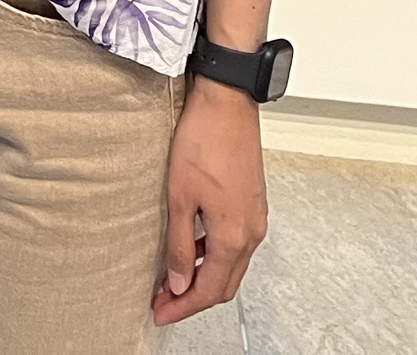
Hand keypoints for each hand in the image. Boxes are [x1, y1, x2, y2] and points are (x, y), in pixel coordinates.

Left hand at [152, 74, 268, 325]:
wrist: (227, 104)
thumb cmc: (204, 141)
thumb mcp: (180, 197)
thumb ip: (179, 245)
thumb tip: (178, 280)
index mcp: (233, 236)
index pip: (209, 290)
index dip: (182, 307)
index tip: (160, 312)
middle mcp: (251, 232)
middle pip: (224, 284)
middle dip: (193, 298)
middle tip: (163, 302)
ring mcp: (255, 218)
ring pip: (231, 265)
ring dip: (203, 276)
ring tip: (172, 278)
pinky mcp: (253, 204)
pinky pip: (235, 244)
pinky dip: (213, 256)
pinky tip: (192, 248)